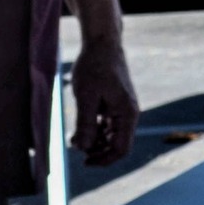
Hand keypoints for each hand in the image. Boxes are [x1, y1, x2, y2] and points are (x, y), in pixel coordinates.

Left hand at [69, 36, 137, 168]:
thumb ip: (86, 123)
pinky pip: (107, 124)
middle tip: (76, 148)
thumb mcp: (86, 97)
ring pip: (111, 135)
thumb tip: (82, 148)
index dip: (104, 159)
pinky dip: (95, 129)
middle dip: (98, 150)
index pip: (121, 148)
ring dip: (95, 140)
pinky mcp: (115, 103)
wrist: (101, 43)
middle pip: (117, 144)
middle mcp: (129, 113)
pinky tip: (80, 128)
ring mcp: (122, 109)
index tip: (85, 161)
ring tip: (74, 138)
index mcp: (127, 114)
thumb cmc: (94, 67)